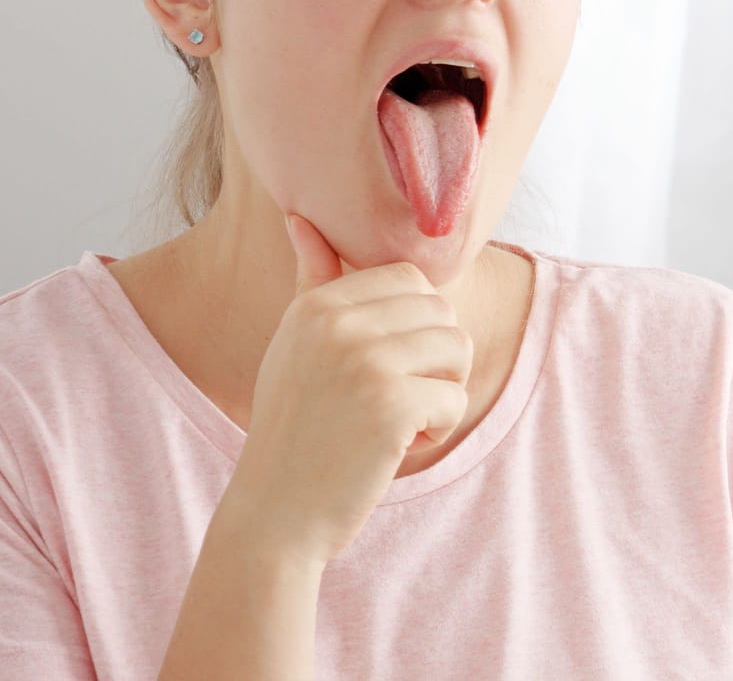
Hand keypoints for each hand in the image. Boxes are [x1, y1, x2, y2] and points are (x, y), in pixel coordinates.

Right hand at [222, 213, 472, 564]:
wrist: (275, 514)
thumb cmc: (294, 430)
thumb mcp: (293, 346)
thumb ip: (311, 282)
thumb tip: (301, 218)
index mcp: (317, 305)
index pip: (411, 280)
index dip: (415, 329)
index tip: (381, 369)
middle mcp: (337, 323)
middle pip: (442, 312)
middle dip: (435, 360)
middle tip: (394, 399)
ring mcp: (365, 362)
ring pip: (457, 351)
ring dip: (440, 393)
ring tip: (397, 421)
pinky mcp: (392, 405)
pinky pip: (455, 400)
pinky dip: (438, 430)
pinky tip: (395, 448)